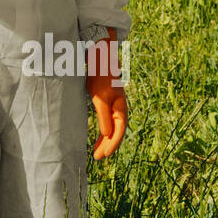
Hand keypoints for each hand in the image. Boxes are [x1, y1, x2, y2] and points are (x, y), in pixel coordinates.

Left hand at [86, 30, 127, 160]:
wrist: (100, 59)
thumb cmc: (100, 77)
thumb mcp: (100, 97)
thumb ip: (103, 116)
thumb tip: (107, 134)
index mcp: (121, 108)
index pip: (119, 131)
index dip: (112, 144)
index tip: (104, 155)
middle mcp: (119, 109)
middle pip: (116, 132)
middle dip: (107, 146)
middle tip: (97, 158)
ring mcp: (114, 108)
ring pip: (111, 129)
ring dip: (105, 141)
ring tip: (96, 153)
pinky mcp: (107, 105)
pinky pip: (107, 123)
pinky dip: (103, 133)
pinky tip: (99, 139)